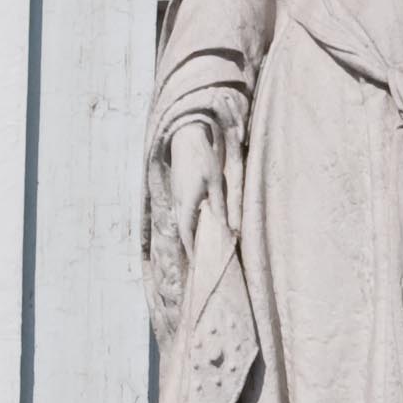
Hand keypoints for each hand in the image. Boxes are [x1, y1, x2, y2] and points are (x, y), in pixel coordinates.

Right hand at [161, 118, 222, 260]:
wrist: (185, 138)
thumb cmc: (202, 159)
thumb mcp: (215, 182)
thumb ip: (219, 206)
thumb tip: (226, 227)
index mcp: (187, 202)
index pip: (187, 233)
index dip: (191, 250)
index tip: (198, 265)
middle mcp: (178, 202)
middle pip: (182, 230)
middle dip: (190, 246)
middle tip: (199, 261)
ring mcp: (176, 196)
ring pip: (181, 222)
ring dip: (189, 235)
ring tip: (199, 247)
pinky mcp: (177, 190)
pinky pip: (181, 212)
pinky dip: (188, 223)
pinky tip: (197, 225)